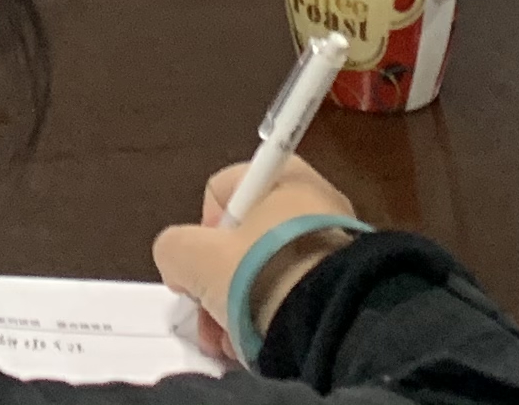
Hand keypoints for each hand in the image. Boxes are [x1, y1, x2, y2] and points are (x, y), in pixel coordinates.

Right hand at [148, 153, 359, 358]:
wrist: (333, 322)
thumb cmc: (261, 274)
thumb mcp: (195, 257)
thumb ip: (174, 247)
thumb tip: (182, 263)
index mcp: (281, 177)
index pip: (222, 190)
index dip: (202, 228)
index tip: (202, 262)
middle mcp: (312, 201)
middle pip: (244, 239)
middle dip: (218, 281)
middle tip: (209, 314)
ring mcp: (333, 244)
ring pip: (267, 271)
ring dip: (239, 305)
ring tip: (231, 340)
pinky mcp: (344, 284)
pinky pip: (295, 293)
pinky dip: (273, 315)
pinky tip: (260, 342)